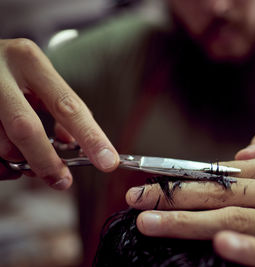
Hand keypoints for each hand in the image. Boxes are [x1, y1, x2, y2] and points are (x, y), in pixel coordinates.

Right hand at [0, 39, 118, 188]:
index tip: (109, 161)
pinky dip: (1, 166)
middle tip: (63, 181)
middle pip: (27, 128)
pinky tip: (7, 160)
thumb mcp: (36, 74)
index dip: (90, 137)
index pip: (67, 105)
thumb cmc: (8, 68)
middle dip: (47, 161)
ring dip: (20, 162)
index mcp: (29, 61)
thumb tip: (72, 143)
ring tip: (26, 161)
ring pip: (3, 145)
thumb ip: (57, 104)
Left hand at [126, 132, 254, 265]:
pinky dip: (247, 248)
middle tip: (136, 202)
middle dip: (175, 197)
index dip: (185, 178)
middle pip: (223, 193)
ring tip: (151, 224)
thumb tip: (238, 153)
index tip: (150, 185)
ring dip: (191, 222)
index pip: (225, 172)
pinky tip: (218, 246)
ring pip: (238, 219)